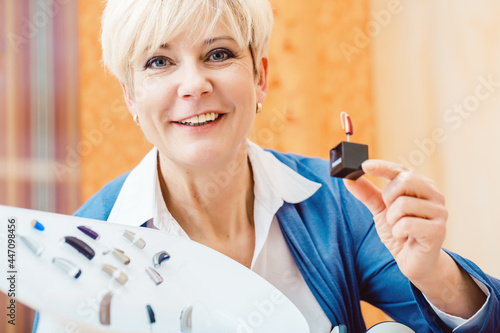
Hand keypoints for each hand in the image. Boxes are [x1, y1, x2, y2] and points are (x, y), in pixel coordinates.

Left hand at [343, 159, 447, 283]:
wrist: (415, 263)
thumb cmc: (401, 233)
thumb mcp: (380, 210)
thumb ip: (367, 193)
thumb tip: (348, 177)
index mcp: (421, 186)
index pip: (401, 169)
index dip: (382, 166)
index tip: (364, 166)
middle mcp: (434, 195)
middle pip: (405, 180)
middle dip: (389, 198)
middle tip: (391, 213)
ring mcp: (439, 212)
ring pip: (403, 204)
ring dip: (392, 220)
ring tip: (400, 229)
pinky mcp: (438, 230)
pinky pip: (406, 224)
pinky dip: (398, 232)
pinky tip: (405, 238)